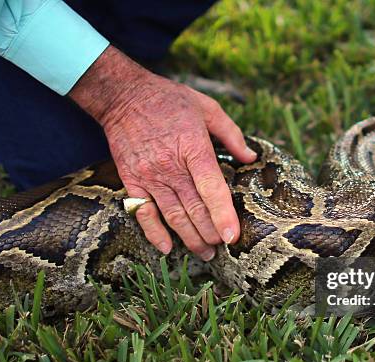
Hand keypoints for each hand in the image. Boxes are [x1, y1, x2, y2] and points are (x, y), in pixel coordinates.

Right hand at [69, 47, 256, 259]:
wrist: (123, 96)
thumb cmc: (169, 100)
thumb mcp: (207, 107)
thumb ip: (231, 134)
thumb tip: (251, 157)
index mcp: (193, 148)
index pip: (211, 188)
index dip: (223, 215)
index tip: (233, 237)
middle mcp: (171, 166)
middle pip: (194, 209)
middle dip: (210, 233)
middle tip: (223, 248)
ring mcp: (149, 176)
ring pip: (173, 216)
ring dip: (190, 238)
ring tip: (205, 253)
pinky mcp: (132, 181)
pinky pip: (143, 213)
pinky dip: (154, 233)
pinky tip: (167, 248)